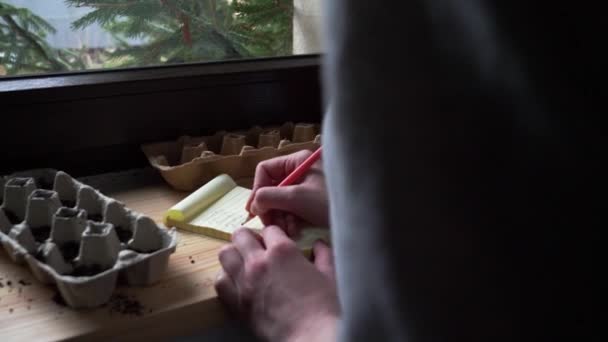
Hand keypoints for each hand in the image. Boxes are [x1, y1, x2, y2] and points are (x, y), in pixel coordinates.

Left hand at [215, 226, 338, 341]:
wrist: (311, 337)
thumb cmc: (325, 307)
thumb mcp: (330, 275)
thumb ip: (323, 255)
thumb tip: (319, 245)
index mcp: (282, 251)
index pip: (270, 229)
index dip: (276, 236)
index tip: (280, 244)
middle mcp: (258, 262)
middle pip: (240, 235)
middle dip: (249, 238)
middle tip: (259, 249)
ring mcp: (244, 283)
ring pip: (225, 254)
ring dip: (235, 255)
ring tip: (245, 263)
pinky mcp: (237, 304)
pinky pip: (220, 282)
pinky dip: (227, 278)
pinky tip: (238, 282)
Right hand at [246, 150, 328, 235]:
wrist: (362, 220)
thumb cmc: (331, 202)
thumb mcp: (297, 198)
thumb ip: (270, 197)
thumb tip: (253, 205)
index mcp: (298, 161)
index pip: (265, 170)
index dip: (257, 189)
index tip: (255, 211)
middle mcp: (301, 171)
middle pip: (272, 187)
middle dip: (270, 208)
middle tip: (270, 225)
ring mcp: (307, 188)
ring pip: (281, 201)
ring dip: (280, 218)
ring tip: (287, 230)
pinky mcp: (313, 203)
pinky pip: (293, 210)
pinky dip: (290, 221)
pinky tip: (295, 231)